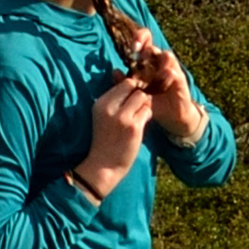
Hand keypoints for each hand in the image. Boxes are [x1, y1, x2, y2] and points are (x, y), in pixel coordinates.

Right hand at [70, 65, 160, 192]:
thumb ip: (114, 100)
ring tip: (138, 116)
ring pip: (143, 97)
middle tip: (137, 107)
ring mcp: (122, 117)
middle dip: (139, 94)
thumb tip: (129, 82)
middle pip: (133, 86)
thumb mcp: (103, 116)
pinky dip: (147, 116)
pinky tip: (141, 125)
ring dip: (144, 105)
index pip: (123, 83)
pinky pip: (147, 111)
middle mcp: (110, 107)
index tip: (132, 98)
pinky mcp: (134, 127)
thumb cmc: (105, 140)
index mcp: (101, 103)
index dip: (131, 87)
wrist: (104, 165)